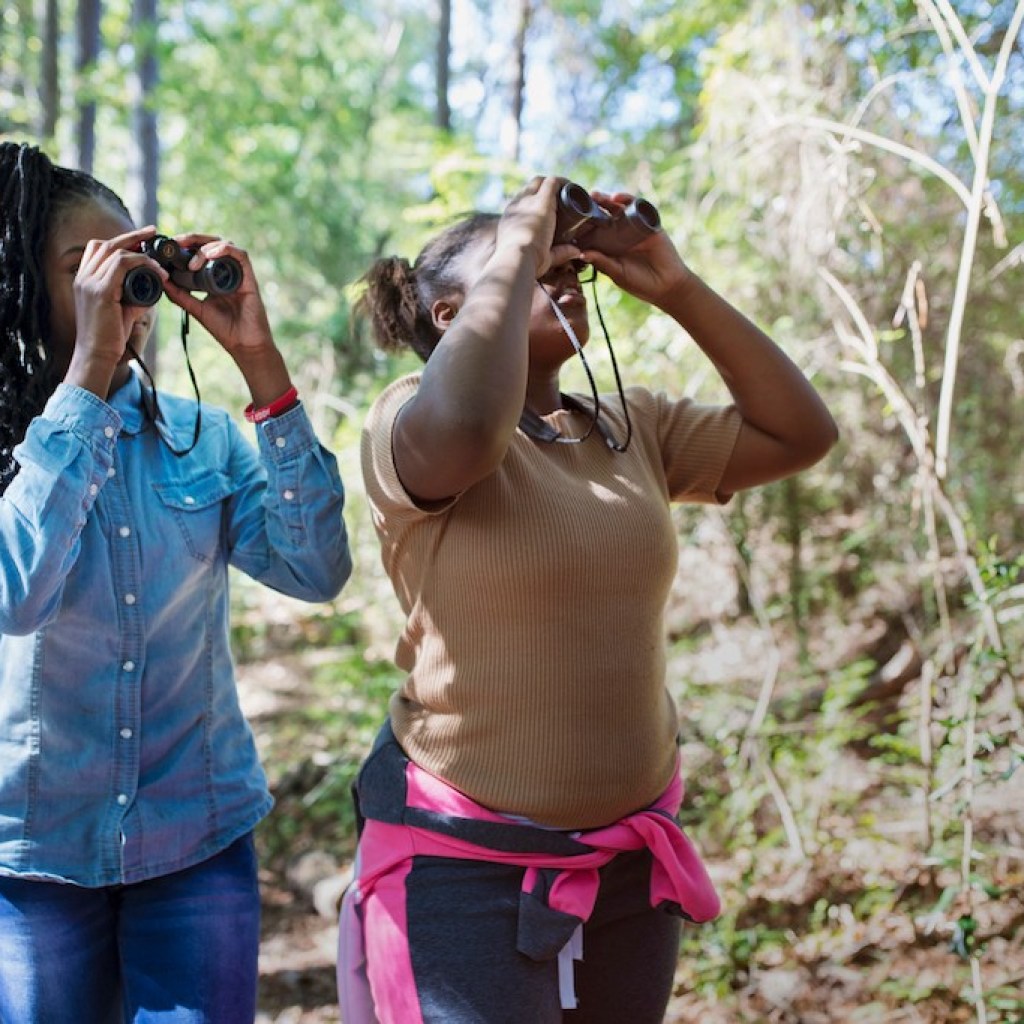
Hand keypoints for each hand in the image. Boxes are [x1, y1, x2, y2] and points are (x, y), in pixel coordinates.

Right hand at [72, 225, 165, 367]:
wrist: (97, 355)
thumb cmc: (110, 336)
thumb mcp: (124, 310)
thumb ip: (135, 296)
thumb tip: (153, 286)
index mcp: (84, 279)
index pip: (98, 249)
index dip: (120, 241)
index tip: (142, 239)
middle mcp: (82, 277)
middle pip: (105, 244)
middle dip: (131, 235)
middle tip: (153, 231)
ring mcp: (88, 282)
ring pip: (115, 252)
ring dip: (141, 253)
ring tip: (161, 261)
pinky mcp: (99, 291)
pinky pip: (122, 265)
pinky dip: (142, 264)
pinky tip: (157, 272)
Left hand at [161, 234, 293, 407]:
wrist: (244, 346)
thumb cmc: (224, 329)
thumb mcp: (196, 309)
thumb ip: (179, 295)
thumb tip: (160, 279)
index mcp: (214, 276)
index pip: (200, 251)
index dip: (185, 245)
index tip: (167, 247)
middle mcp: (227, 271)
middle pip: (211, 243)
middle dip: (192, 239)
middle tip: (175, 244)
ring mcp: (238, 273)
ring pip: (224, 245)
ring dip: (206, 247)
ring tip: (192, 262)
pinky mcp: (249, 278)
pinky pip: (240, 255)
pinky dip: (225, 250)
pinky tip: (211, 256)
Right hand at [495, 177, 577, 277]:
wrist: (517, 259)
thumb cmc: (526, 264)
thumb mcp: (542, 258)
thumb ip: (559, 253)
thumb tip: (576, 251)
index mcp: (509, 220)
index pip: (520, 203)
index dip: (534, 202)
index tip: (549, 209)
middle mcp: (516, 206)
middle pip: (530, 188)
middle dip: (544, 190)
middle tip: (562, 199)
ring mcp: (528, 201)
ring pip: (540, 181)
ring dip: (553, 184)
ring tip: (568, 192)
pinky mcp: (542, 200)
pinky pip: (553, 182)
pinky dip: (563, 182)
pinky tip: (572, 186)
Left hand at [579, 191, 692, 307]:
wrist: (667, 286)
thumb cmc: (640, 283)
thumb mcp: (617, 273)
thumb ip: (602, 263)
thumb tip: (581, 254)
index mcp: (608, 247)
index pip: (592, 232)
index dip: (581, 225)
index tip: (566, 220)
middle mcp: (619, 234)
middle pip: (602, 217)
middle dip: (591, 209)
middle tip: (578, 202)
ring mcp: (633, 227)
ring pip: (617, 209)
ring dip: (606, 200)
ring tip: (595, 195)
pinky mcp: (648, 222)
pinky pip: (637, 207)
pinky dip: (627, 200)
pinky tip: (617, 198)